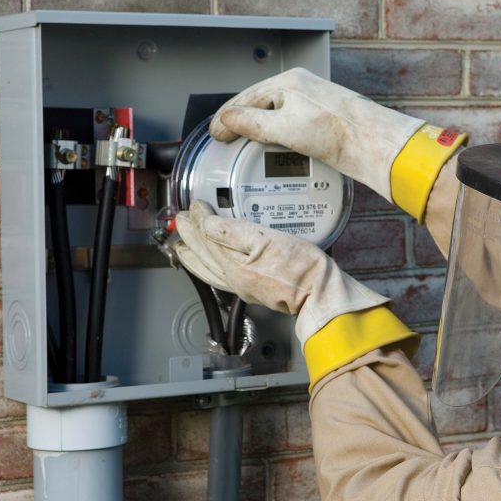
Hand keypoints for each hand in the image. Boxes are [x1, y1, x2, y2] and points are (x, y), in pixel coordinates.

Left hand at [174, 201, 389, 344]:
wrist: (320, 295)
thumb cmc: (301, 268)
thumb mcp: (266, 240)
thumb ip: (233, 233)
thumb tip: (206, 225)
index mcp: (233, 265)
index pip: (208, 237)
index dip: (198, 219)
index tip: (194, 205)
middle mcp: (233, 279)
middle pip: (203, 255)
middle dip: (189, 236)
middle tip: (180, 221)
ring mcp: (242, 287)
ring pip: (208, 270)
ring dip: (193, 256)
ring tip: (183, 247)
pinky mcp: (252, 291)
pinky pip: (219, 279)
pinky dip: (208, 269)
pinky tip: (211, 266)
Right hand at [211, 68, 423, 204]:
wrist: (370, 143)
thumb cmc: (337, 131)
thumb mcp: (284, 127)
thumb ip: (252, 123)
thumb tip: (226, 120)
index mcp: (289, 81)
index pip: (246, 98)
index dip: (227, 117)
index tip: (215, 134)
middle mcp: (300, 88)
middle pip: (259, 105)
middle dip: (241, 122)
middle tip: (226, 140)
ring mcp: (311, 103)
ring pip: (274, 115)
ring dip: (258, 130)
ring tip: (245, 146)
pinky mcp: (321, 120)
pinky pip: (288, 124)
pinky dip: (276, 136)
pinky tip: (274, 148)